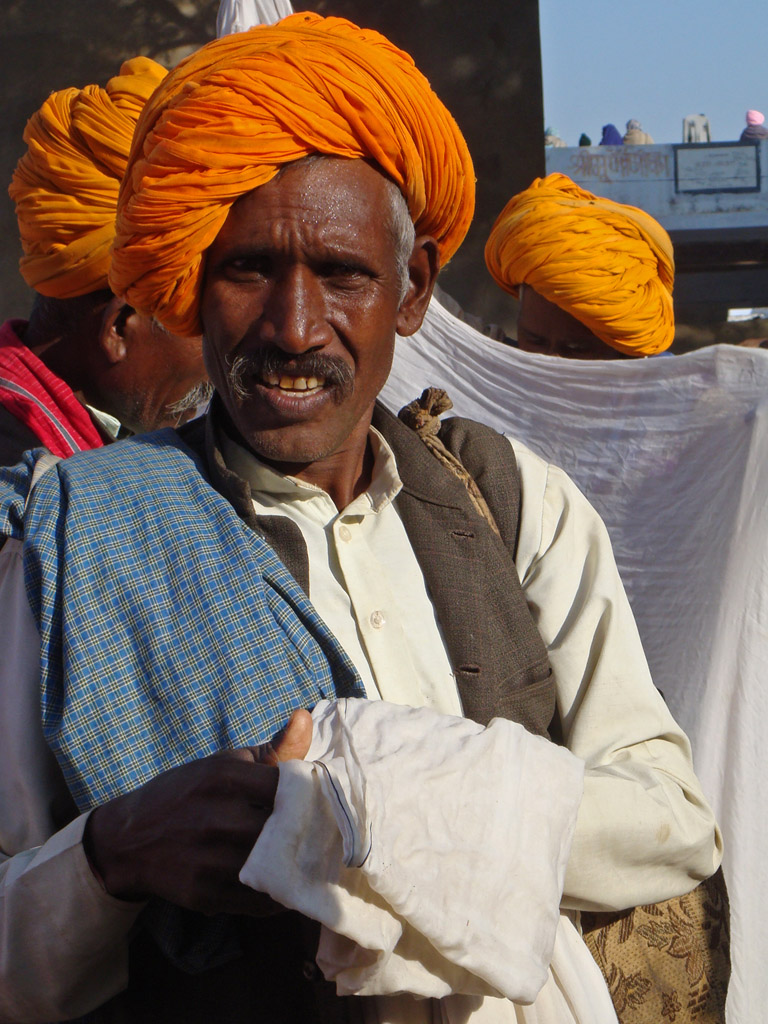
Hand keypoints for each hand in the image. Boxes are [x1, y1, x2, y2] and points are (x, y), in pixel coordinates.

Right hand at [84, 709, 312, 915]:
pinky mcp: (204, 894)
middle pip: (285, 831)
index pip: (289, 788)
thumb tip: (306, 717)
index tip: (322, 804)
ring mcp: (208, 860)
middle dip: (309, 835)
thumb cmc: (188, 793)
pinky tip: (285, 885)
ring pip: (276, 870)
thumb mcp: (224, 763)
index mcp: (223, 777)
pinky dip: (278, 897)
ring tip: (312, 863)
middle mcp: (215, 818)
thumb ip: (273, 748)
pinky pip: (259, 902)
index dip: (311, 798)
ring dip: (298, 869)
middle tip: (328, 839)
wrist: (128, 839)